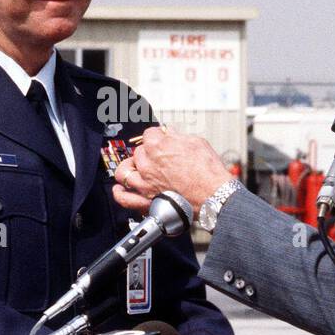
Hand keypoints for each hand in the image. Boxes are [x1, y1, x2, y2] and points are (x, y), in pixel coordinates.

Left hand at [111, 126, 233, 215]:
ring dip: (130, 168)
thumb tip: (171, 133)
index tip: (164, 139)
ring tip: (137, 168)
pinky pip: (125, 199)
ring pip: (124, 172)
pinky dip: (120, 194)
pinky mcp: (147, 201)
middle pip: (138, 152)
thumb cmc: (208, 171)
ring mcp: (144, 184)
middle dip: (149, 152)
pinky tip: (120, 189)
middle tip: (160, 156)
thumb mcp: (197, 142)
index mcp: (157, 146)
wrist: (215, 197)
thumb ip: (178, 136)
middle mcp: (147, 164)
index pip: (149, 134)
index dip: (158, 136)